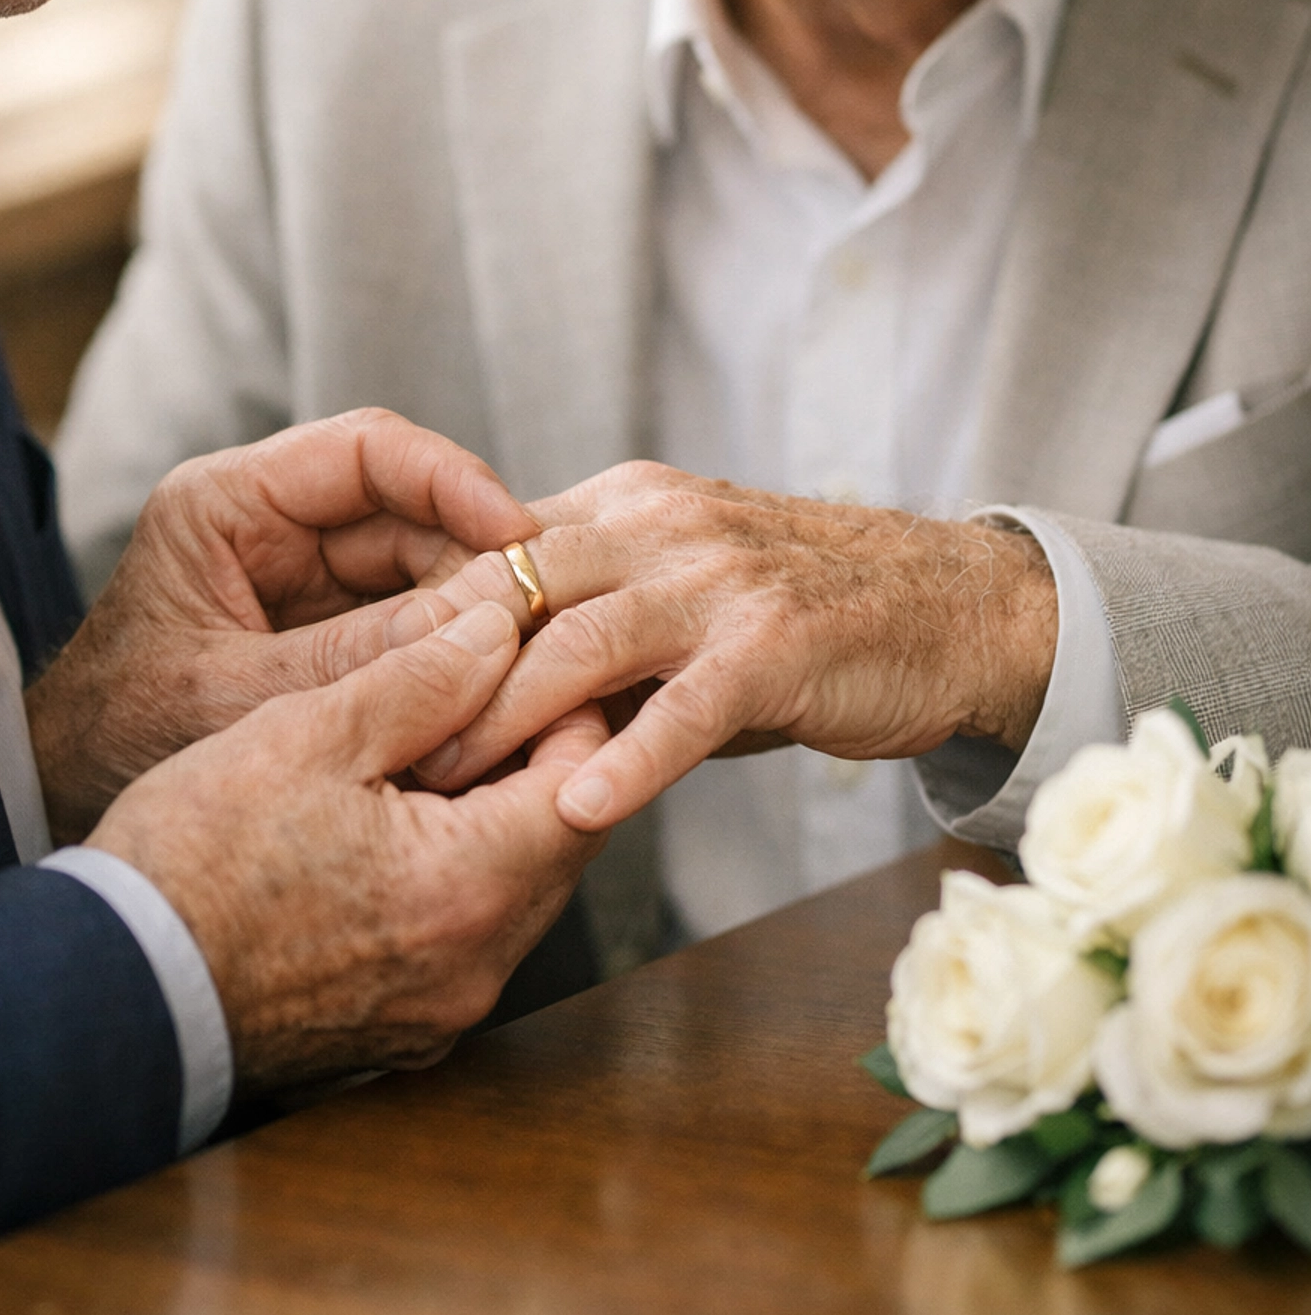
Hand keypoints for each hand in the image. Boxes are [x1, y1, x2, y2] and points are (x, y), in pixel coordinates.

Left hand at [28, 407, 535, 841]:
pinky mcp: (326, 626)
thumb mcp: (235, 700)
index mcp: (226, 505)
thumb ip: (350, 661)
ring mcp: (302, 574)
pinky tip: (492, 685)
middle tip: (541, 612)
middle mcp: (271, 524)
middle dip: (476, 557)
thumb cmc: (118, 742)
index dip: (454, 479)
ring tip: (528, 656)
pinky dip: (450, 649)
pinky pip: (409, 618)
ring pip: (422, 564)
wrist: (62, 799)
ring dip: (471, 608)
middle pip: (408, 508)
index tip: (519, 532)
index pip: (365, 450)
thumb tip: (479, 627)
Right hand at [90, 599, 607, 1093]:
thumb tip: (499, 630)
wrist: (109, 990)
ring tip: (435, 744)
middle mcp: (474, 968)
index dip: (568, 707)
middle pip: (561, 843)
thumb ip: (421, 677)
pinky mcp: (398, 1029)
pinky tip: (394, 820)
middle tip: (489, 687)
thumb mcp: (308, 734)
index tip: (531, 655)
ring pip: (515, 890)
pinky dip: (453, 873)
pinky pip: (463, 935)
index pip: (585, 785)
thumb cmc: (194, 858)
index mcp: (469, 890)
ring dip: (494, 816)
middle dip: (535, 758)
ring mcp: (438, 1011)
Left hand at [387, 463, 1057, 828]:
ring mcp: (719, 581)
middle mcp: (661, 526)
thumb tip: (494, 696)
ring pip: (583, 642)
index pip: (495, 553)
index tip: (360, 687)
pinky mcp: (776, 645)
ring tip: (444, 785)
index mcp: (626, 506)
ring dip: (507, 717)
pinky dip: (627, 758)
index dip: (425, 622)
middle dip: (439, 668)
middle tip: (370, 744)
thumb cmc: (806, 616)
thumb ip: (599, 632)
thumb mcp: (686, 600)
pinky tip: (576, 808)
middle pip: (517, 589)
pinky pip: (685, 706)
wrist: (953, 604)